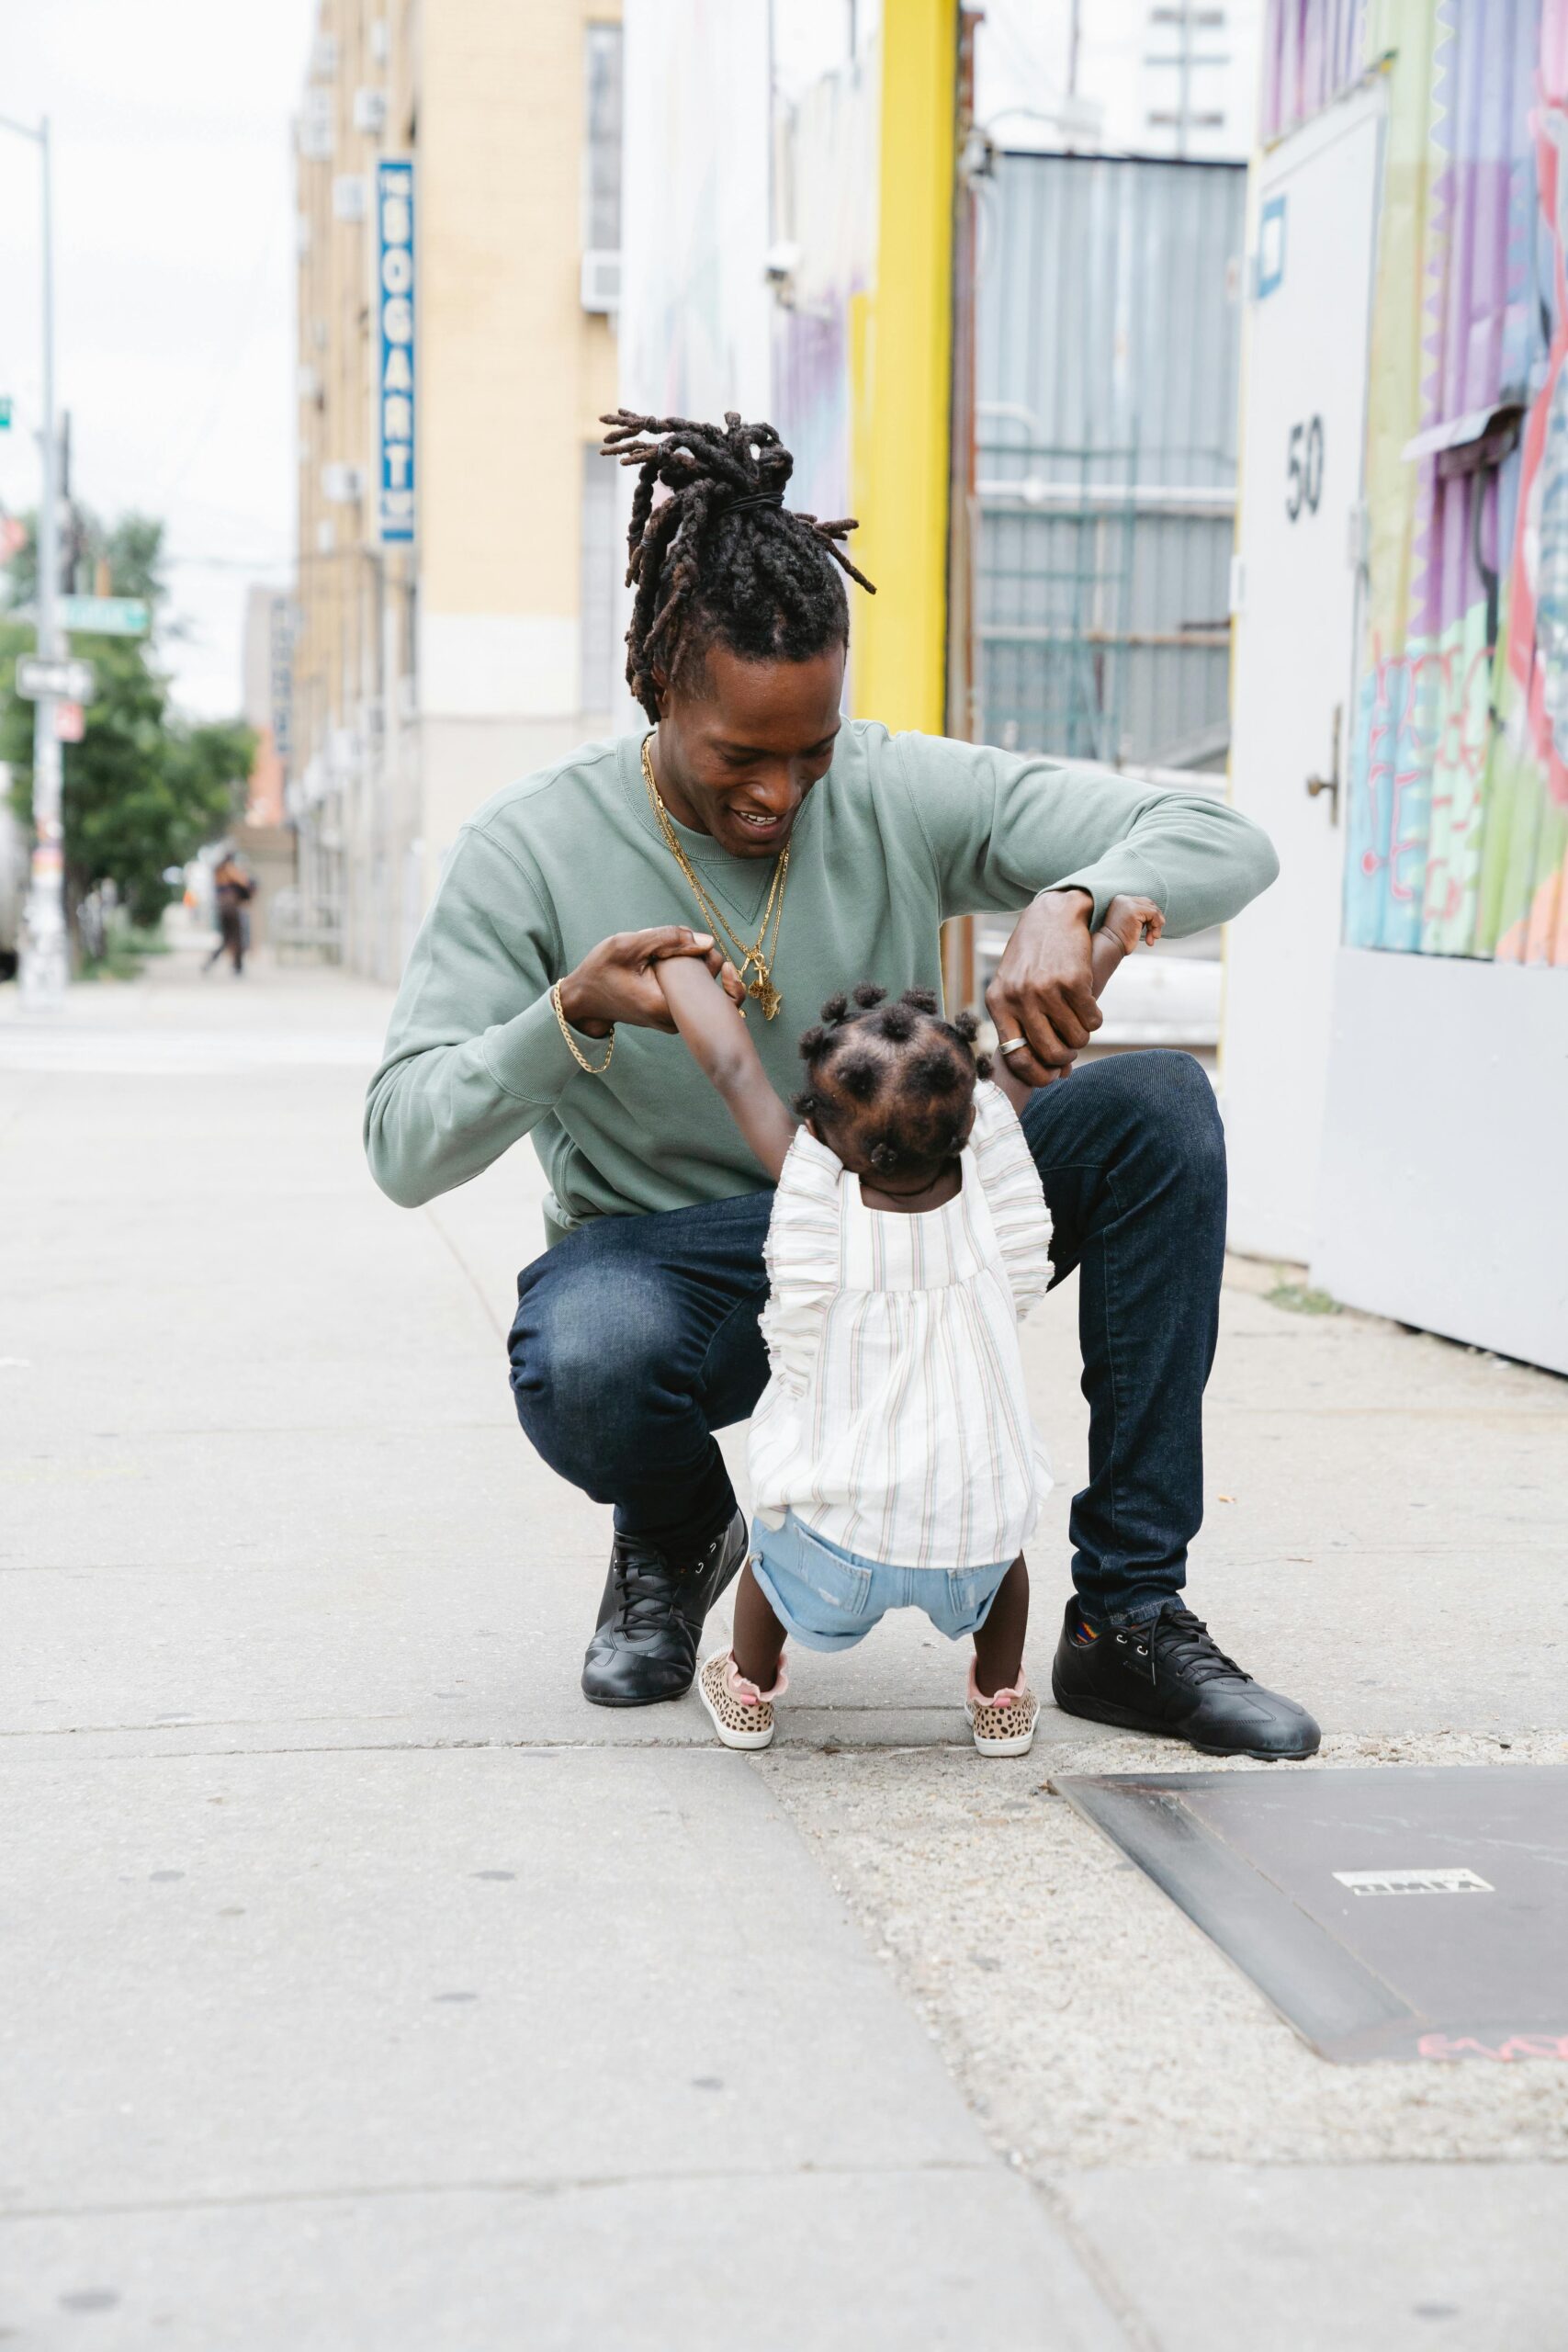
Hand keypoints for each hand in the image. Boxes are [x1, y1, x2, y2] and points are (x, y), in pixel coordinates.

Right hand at [557, 928, 744, 1037]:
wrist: (584, 998)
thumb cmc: (601, 971)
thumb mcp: (628, 945)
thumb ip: (669, 939)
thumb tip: (709, 942)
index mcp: (667, 1007)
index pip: (712, 983)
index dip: (710, 960)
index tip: (695, 947)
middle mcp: (675, 1021)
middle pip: (712, 989)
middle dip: (703, 963)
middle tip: (678, 950)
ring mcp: (675, 1023)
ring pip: (702, 992)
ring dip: (693, 970)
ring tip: (667, 961)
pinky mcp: (672, 1019)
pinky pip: (692, 997)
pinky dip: (687, 979)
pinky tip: (665, 968)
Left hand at [986, 889, 1100, 1088]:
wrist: (1052, 915)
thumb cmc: (1032, 958)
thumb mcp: (1014, 988)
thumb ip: (1027, 1026)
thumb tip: (1058, 1074)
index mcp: (997, 1003)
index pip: (1015, 1057)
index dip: (1037, 1075)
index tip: (1051, 1075)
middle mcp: (1018, 998)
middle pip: (1051, 1053)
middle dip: (1066, 1055)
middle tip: (1070, 1045)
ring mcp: (1045, 989)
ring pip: (1076, 1039)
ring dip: (1082, 1036)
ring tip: (1079, 1022)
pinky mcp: (1073, 981)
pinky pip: (1093, 1020)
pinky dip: (1095, 1019)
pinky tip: (1089, 1007)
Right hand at [1099, 893, 1164, 957]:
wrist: (1110, 947)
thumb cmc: (1119, 939)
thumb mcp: (1129, 922)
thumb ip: (1140, 915)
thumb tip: (1158, 915)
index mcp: (1120, 900)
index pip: (1142, 902)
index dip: (1150, 916)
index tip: (1150, 929)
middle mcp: (1123, 899)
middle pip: (1149, 903)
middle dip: (1155, 919)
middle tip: (1155, 934)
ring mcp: (1128, 903)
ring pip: (1153, 909)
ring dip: (1156, 925)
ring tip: (1153, 936)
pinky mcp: (1134, 910)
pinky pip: (1154, 914)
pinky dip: (1156, 925)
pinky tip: (1152, 936)